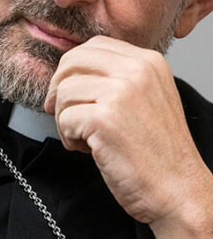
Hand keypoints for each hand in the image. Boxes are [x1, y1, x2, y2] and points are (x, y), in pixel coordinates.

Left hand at [44, 35, 212, 238]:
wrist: (179, 192)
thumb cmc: (158, 153)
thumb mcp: (146, 98)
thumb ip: (116, 77)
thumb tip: (69, 70)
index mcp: (148, 62)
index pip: (93, 46)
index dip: (73, 69)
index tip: (69, 92)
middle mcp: (137, 70)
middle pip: (72, 62)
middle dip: (59, 89)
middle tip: (64, 115)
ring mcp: (121, 92)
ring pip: (64, 91)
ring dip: (65, 119)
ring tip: (85, 139)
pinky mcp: (105, 118)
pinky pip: (64, 118)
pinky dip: (68, 137)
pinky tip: (88, 149)